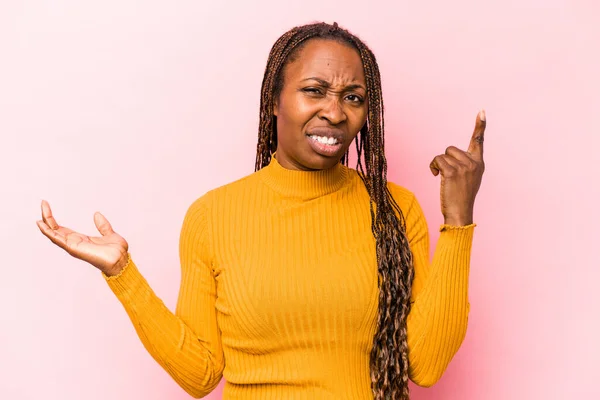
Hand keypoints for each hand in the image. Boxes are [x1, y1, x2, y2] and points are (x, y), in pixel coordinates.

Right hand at [36, 200, 128, 275]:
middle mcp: (74, 243)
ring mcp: (73, 246)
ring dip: (46, 223)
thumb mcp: (109, 234)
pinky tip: (42, 225)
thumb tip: (96, 214)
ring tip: (40, 212)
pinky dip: (49, 232)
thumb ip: (102, 225)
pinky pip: (58, 240)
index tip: (47, 206)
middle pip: (55, 229)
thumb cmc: (116, 252)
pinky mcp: (74, 249)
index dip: (53, 219)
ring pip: (54, 234)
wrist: (121, 260)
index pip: (61, 228)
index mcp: (80, 239)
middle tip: (43, 203)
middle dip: (47, 217)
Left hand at [429, 110, 485, 225]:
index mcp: (479, 163)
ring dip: (438, 164)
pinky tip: (436, 176)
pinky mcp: (453, 172)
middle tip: (446, 174)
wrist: (460, 213)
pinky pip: (437, 160)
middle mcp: (474, 163)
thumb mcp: (467, 179)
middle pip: (451, 149)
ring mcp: (464, 167)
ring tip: (442, 177)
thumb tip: (448, 157)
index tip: (482, 112)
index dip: (480, 126)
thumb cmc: (460, 198)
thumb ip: (464, 165)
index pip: (478, 141)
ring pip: (443, 155)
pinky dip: (433, 166)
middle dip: (445, 159)